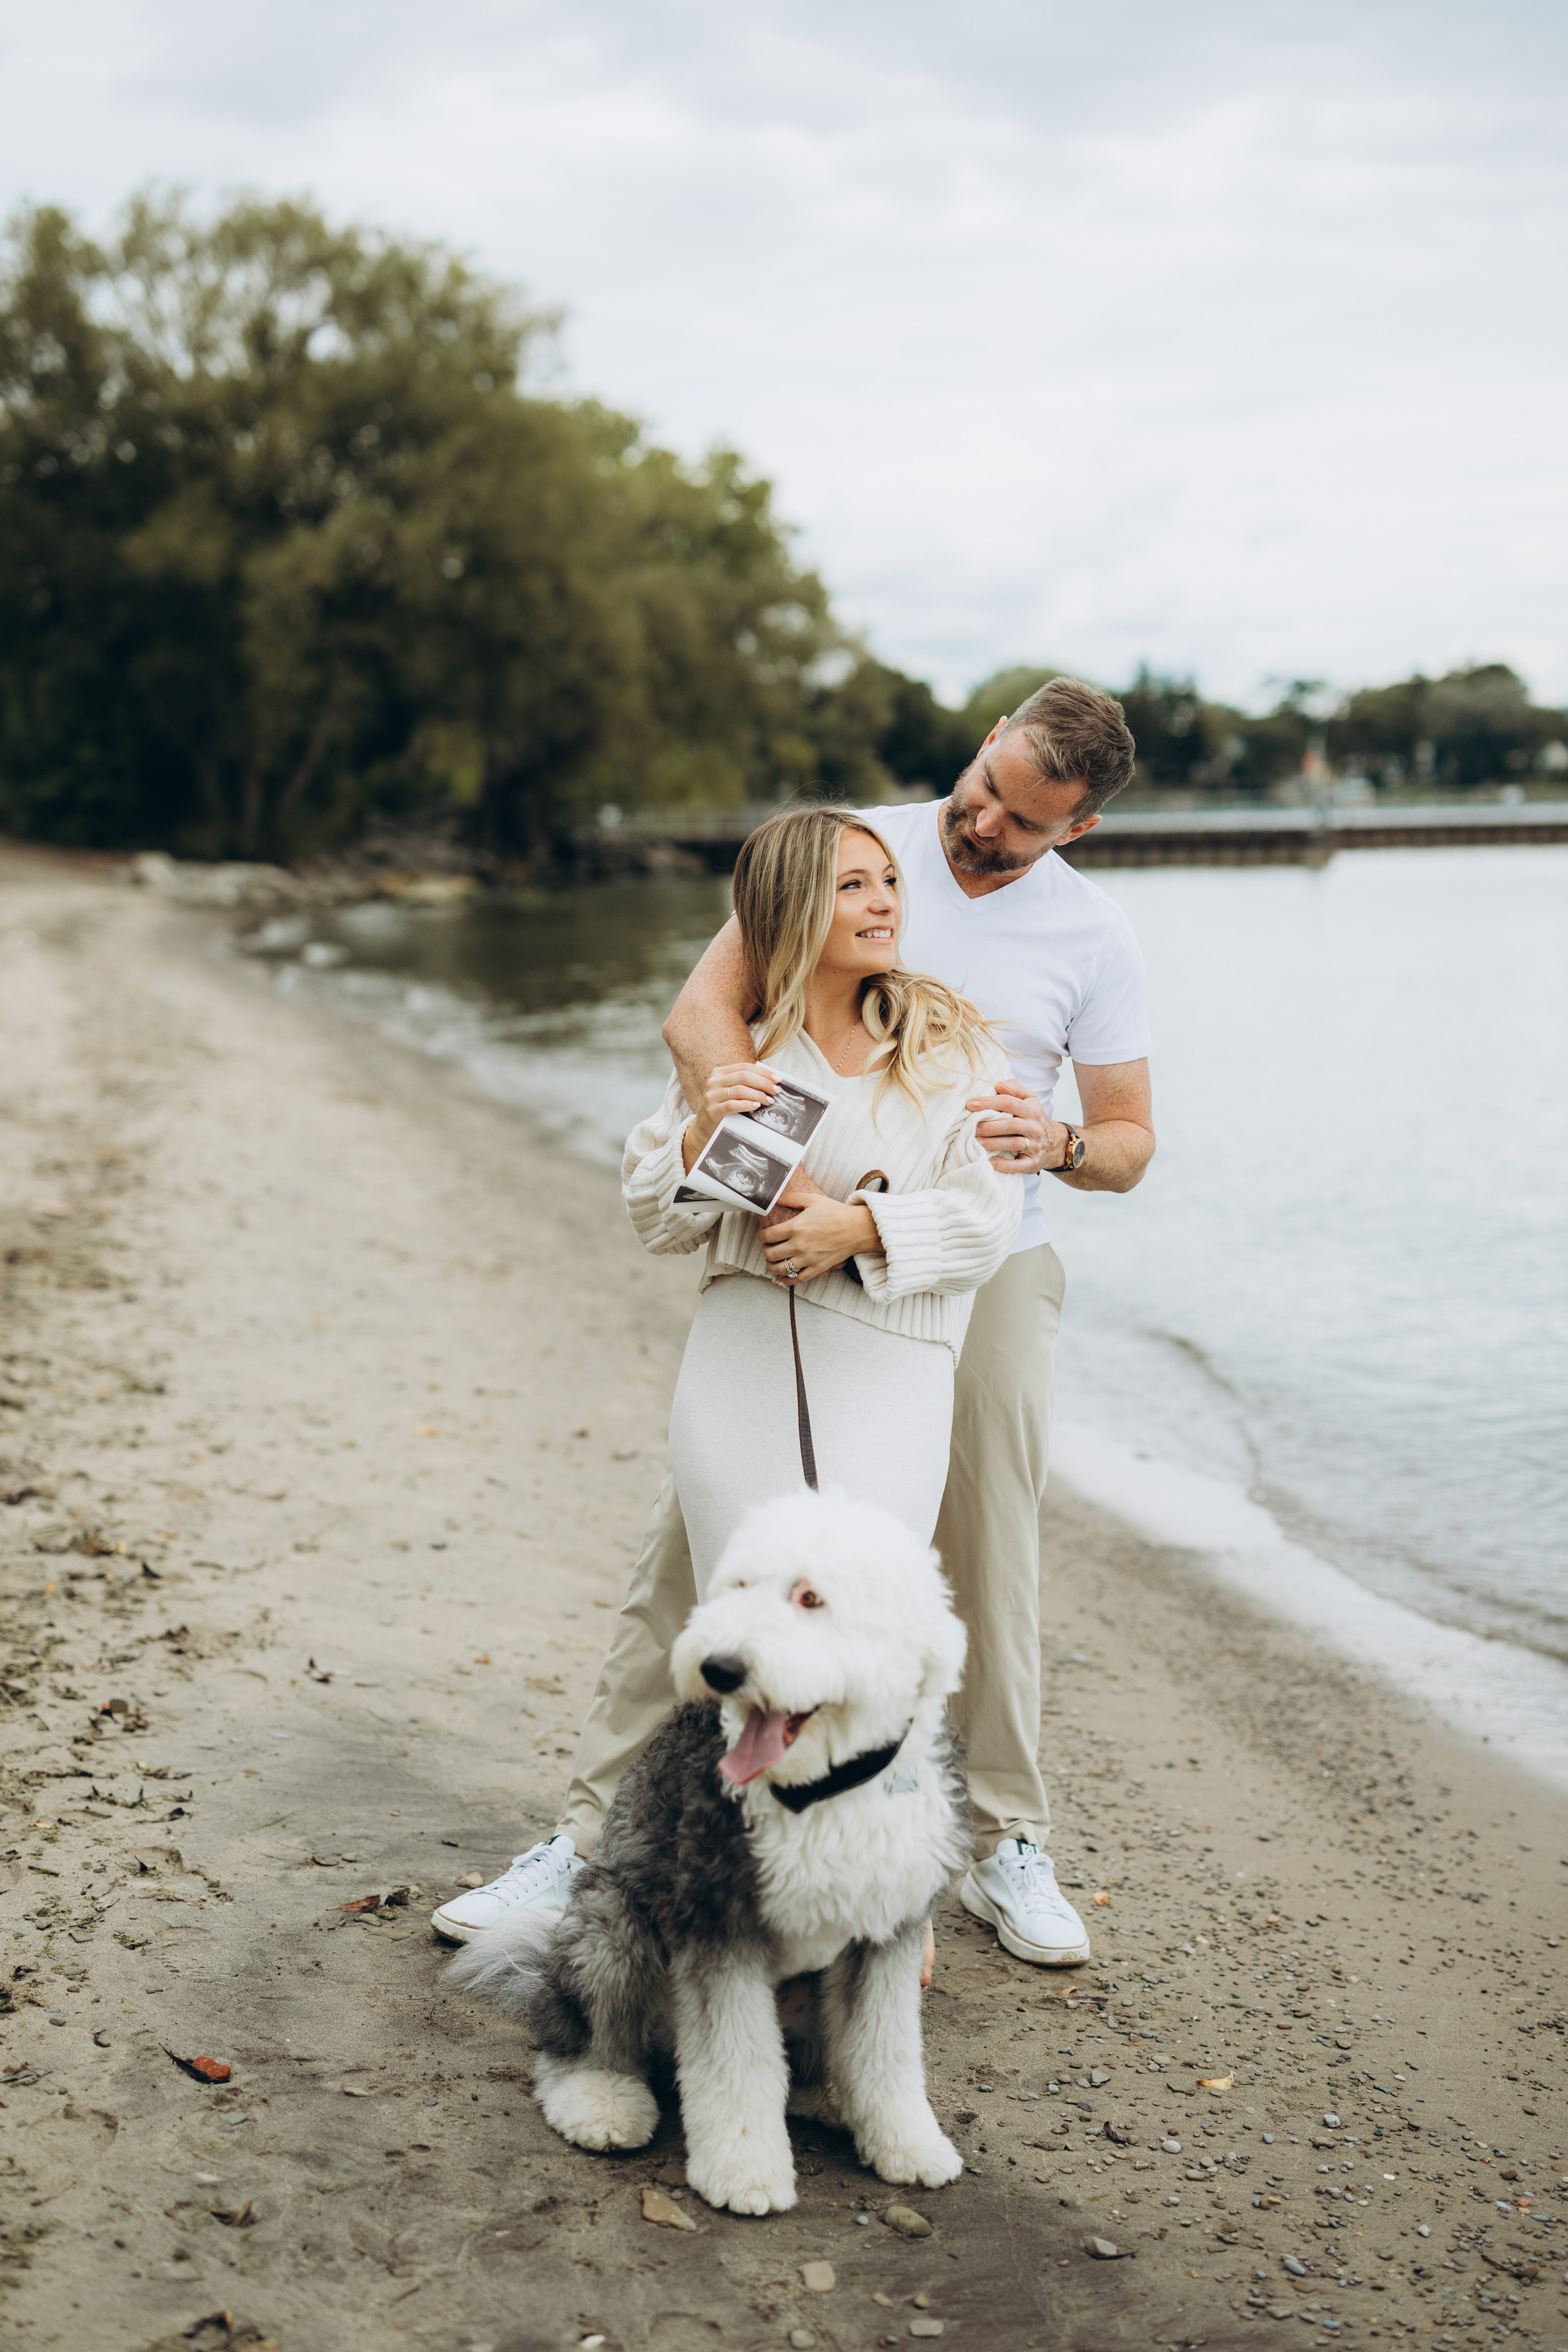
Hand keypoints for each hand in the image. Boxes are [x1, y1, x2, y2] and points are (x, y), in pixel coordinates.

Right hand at [682, 1062, 778, 1171]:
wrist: (704, 1127)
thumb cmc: (722, 1107)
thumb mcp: (730, 1091)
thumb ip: (745, 1084)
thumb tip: (770, 1081)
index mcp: (719, 1073)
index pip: (744, 1067)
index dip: (763, 1072)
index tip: (777, 1079)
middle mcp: (714, 1082)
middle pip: (743, 1077)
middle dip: (763, 1083)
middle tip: (776, 1091)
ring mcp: (711, 1096)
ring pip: (739, 1090)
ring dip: (758, 1094)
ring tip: (769, 1100)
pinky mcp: (712, 1111)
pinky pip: (732, 1105)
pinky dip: (746, 1104)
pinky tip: (756, 1106)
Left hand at [761, 1194, 879, 1284]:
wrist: (857, 1228)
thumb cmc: (836, 1212)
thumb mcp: (812, 1199)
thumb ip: (791, 1198)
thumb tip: (773, 1196)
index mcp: (796, 1227)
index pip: (768, 1235)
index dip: (761, 1236)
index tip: (763, 1235)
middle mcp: (799, 1244)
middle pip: (770, 1253)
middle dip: (765, 1251)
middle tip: (767, 1247)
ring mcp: (808, 1258)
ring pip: (780, 1268)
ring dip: (771, 1266)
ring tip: (771, 1262)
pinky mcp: (817, 1268)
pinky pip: (798, 1279)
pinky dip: (787, 1281)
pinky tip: (781, 1280)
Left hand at [966, 1076, 1059, 1173]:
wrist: (1054, 1144)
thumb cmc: (1033, 1118)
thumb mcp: (1029, 1099)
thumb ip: (1014, 1089)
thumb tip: (998, 1084)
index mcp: (1031, 1110)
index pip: (1009, 1103)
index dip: (988, 1102)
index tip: (970, 1104)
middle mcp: (1034, 1127)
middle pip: (1011, 1125)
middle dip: (989, 1126)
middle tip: (971, 1127)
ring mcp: (1034, 1146)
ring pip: (1014, 1144)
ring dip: (993, 1143)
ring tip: (976, 1142)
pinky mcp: (1032, 1162)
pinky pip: (1018, 1165)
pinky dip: (1003, 1164)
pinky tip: (990, 1161)